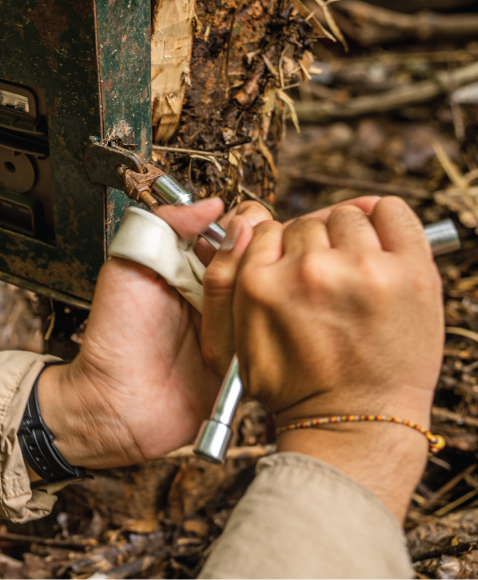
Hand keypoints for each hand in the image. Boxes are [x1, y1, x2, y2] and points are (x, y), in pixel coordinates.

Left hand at [36, 198, 265, 467]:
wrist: (115, 405)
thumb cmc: (114, 338)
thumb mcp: (127, 267)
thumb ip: (163, 225)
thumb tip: (211, 203)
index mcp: (191, 265)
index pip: (237, 230)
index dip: (246, 225)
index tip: (242, 230)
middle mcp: (217, 293)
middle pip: (263, 259)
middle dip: (261, 256)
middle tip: (242, 269)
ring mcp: (234, 327)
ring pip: (273, 295)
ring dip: (268, 292)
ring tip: (250, 299)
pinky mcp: (247, 361)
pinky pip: (274, 339)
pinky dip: (276, 330)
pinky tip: (270, 325)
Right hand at [207, 196, 443, 517]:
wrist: (354, 422)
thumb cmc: (295, 385)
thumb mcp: (232, 342)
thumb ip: (223, 279)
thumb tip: (245, 220)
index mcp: (261, 283)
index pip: (265, 228)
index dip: (277, 248)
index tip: (291, 266)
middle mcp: (308, 271)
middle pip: (307, 223)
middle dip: (313, 246)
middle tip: (323, 280)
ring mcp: (362, 269)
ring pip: (346, 216)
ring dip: (348, 237)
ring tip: (353, 273)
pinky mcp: (409, 272)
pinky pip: (392, 211)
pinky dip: (385, 218)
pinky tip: (381, 244)